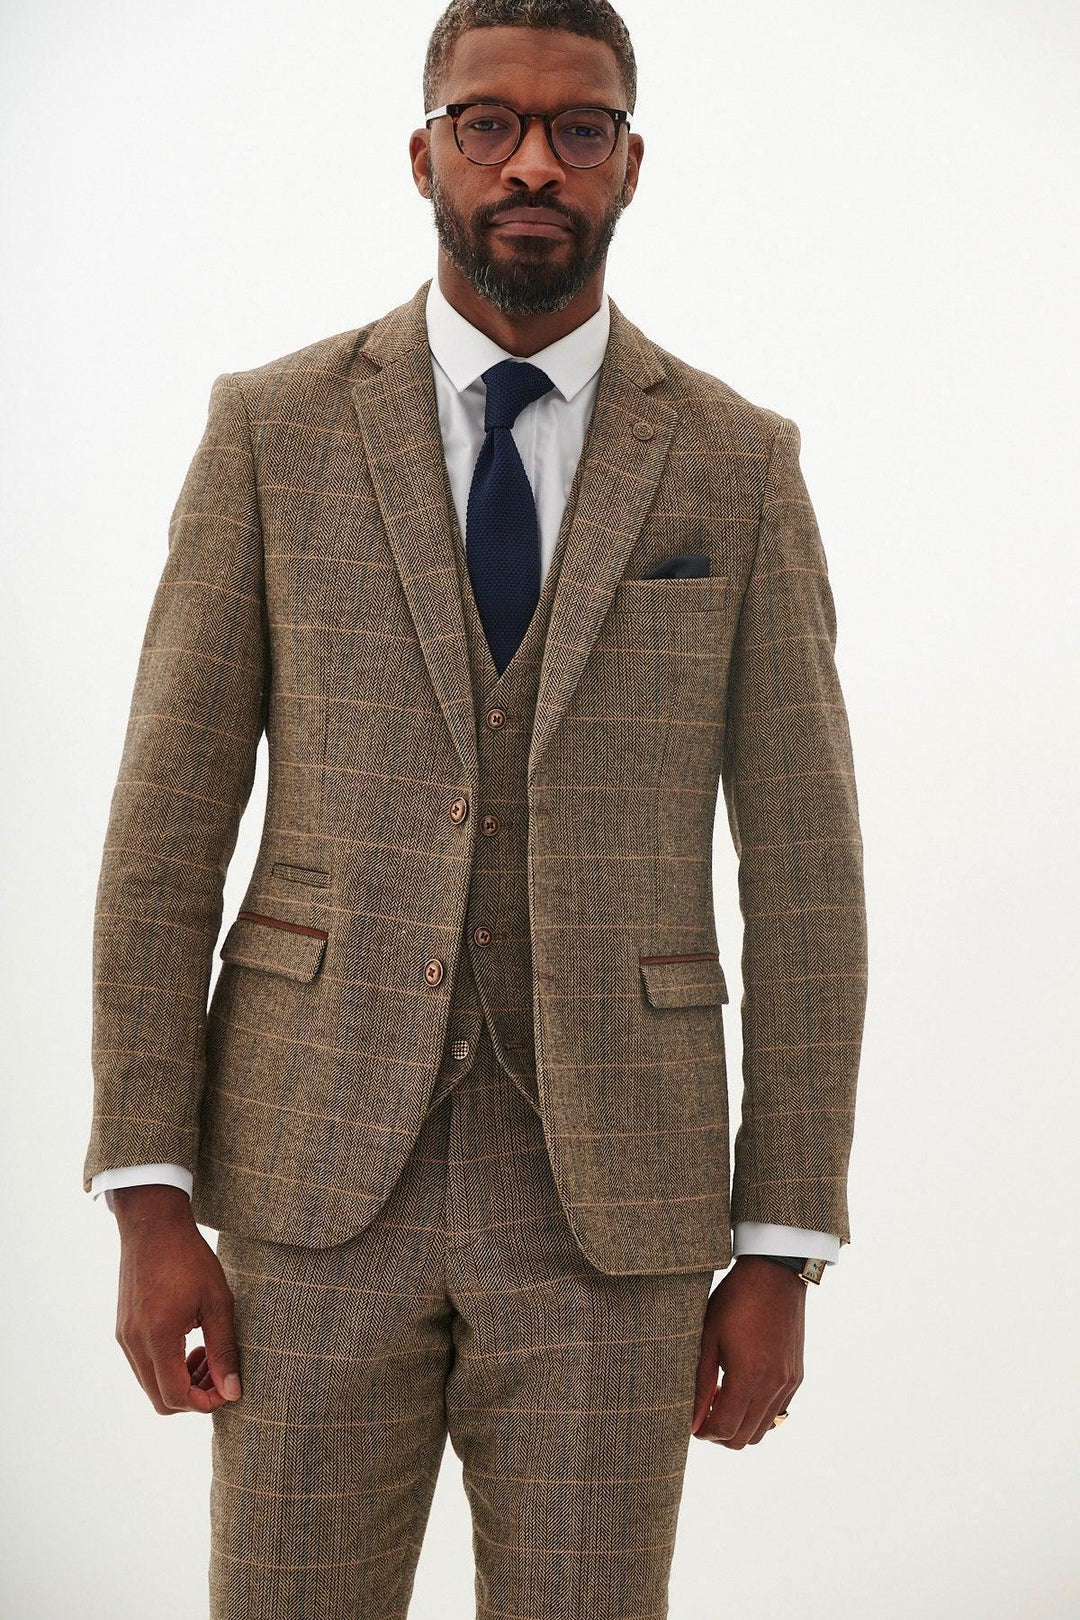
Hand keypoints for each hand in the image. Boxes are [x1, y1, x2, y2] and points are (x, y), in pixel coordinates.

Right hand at [112, 1184, 241, 1415]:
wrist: (152, 1225)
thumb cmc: (189, 1257)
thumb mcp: (218, 1301)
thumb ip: (224, 1349)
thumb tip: (233, 1392)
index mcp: (158, 1336)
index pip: (175, 1397)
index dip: (205, 1402)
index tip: (228, 1388)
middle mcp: (134, 1343)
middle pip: (161, 1399)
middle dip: (194, 1396)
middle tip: (219, 1372)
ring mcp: (124, 1337)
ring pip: (151, 1384)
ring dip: (180, 1381)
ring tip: (207, 1353)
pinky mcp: (123, 1329)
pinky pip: (143, 1365)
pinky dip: (166, 1366)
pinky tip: (189, 1341)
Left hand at [690, 1256, 804, 1446]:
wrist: (775, 1275)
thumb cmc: (735, 1301)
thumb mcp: (709, 1338)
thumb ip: (701, 1383)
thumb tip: (692, 1420)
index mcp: (748, 1375)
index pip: (725, 1428)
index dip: (705, 1432)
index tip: (693, 1422)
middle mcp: (773, 1385)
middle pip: (744, 1437)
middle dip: (720, 1433)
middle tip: (705, 1411)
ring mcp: (788, 1383)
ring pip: (762, 1430)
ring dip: (740, 1425)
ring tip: (723, 1397)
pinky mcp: (796, 1377)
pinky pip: (777, 1413)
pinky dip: (758, 1414)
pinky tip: (743, 1389)